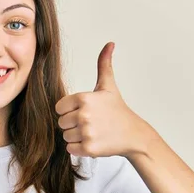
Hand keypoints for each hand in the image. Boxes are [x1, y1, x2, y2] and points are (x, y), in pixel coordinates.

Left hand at [55, 42, 152, 157]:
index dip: (69, 110)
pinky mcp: (89, 148)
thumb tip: (110, 43)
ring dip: (76, 137)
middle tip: (91, 123)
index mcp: (84, 98)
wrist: (134, 134)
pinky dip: (79, 148)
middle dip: (73, 124)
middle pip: (61, 122)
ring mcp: (86, 132)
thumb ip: (104, 64)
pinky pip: (70, 149)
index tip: (84, 111)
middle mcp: (84, 114)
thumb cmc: (117, 110)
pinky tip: (93, 141)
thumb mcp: (108, 86)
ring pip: (65, 136)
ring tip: (93, 132)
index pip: (59, 107)